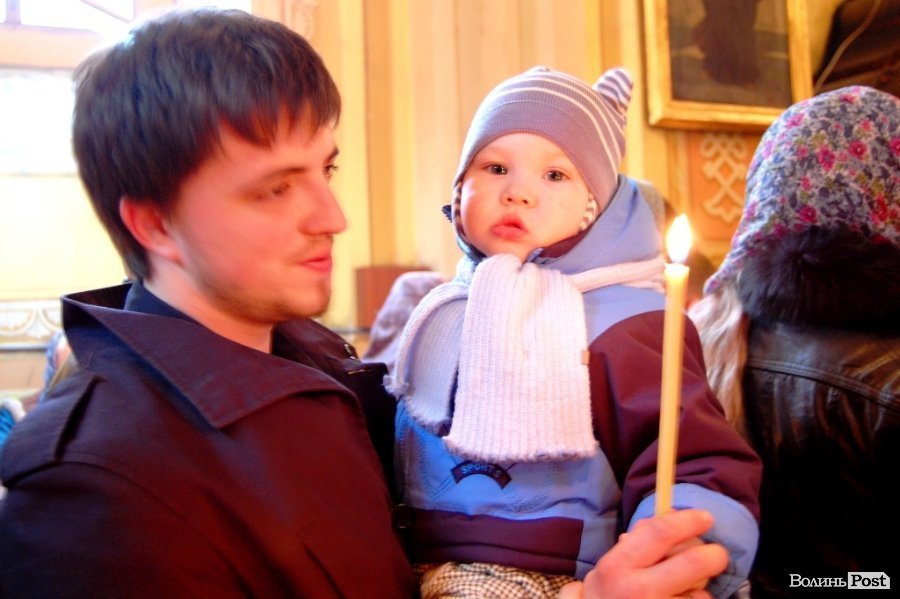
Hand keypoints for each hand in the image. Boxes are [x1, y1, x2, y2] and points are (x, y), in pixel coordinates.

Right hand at [557, 509, 727, 598]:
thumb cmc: (608, 594)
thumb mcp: (611, 565)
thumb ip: (637, 542)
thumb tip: (673, 517)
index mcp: (618, 564)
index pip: (659, 532)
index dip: (688, 521)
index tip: (706, 518)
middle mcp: (637, 588)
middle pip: (692, 561)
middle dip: (714, 554)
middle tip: (716, 554)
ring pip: (700, 592)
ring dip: (700, 587)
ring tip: (686, 588)